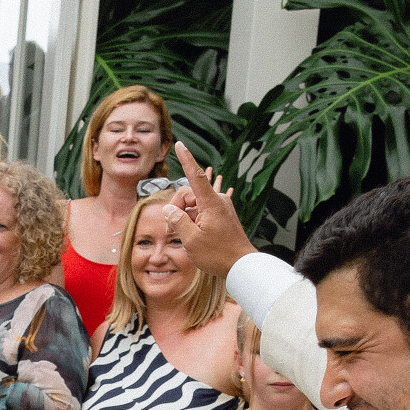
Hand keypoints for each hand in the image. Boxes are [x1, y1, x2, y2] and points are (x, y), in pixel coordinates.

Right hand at [165, 143, 253, 279]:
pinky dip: (191, 219)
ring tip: (182, 236)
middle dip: (175, 208)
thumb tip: (168, 209)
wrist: (241, 265)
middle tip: (170, 229)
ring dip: (183, 216)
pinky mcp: (221, 215)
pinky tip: (191, 234)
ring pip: (192, 204)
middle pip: (188, 194)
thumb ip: (177, 221)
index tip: (180, 144)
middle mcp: (217, 201)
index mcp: (211, 203)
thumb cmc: (218, 254)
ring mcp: (220, 207)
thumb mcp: (190, 240)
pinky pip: (200, 211)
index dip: (187, 159)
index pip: (196, 176)